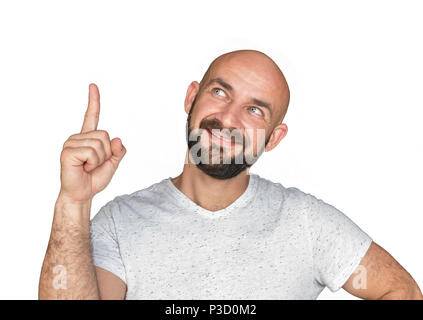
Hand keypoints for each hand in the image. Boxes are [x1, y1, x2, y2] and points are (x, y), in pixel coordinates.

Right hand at [59, 83, 126, 202]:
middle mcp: (78, 137)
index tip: (93, 86)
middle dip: (106, 153)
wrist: (82, 194)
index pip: (91, 116)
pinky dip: (92, 163)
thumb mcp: (112, 164)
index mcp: (88, 138)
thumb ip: (118, 151)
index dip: (94, 101)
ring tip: (88, 166)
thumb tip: (118, 140)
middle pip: (105, 135)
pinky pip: (91, 152)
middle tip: (94, 164)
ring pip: (100, 144)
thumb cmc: (94, 179)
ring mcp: (71, 143)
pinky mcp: (67, 151)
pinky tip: (83, 167)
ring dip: (99, 159)